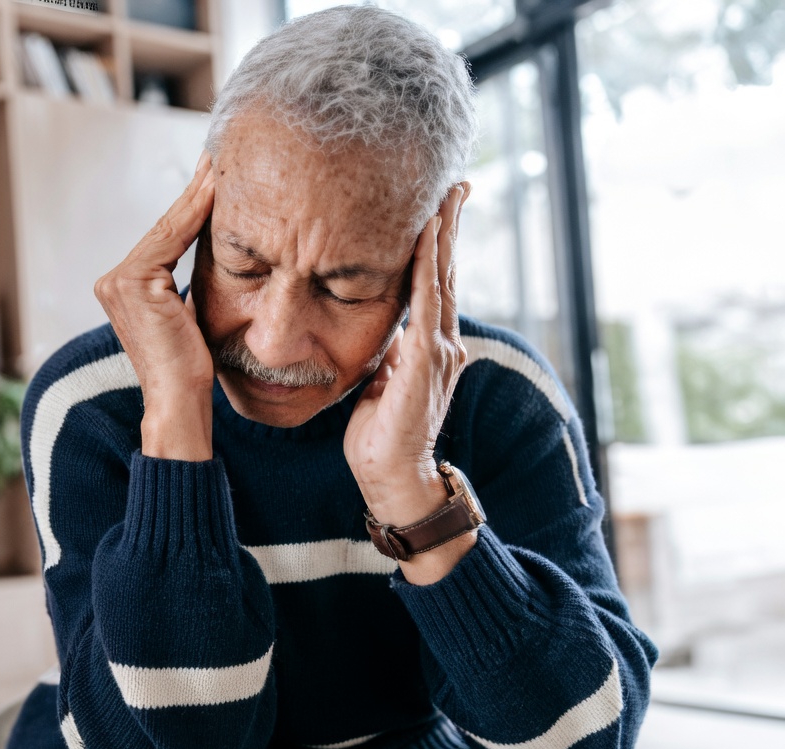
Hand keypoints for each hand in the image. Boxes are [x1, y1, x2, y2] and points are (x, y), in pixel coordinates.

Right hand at [93, 151, 216, 459]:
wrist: (180, 404)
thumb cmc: (191, 372)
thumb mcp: (192, 318)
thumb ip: (190, 287)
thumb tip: (221, 257)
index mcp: (124, 289)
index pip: (167, 238)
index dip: (193, 207)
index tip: (218, 177)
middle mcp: (112, 281)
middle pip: (166, 227)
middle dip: (196, 193)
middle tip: (221, 158)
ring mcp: (117, 281)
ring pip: (169, 228)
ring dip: (198, 194)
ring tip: (222, 163)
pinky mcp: (131, 282)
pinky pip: (171, 236)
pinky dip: (195, 211)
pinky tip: (216, 187)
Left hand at [344, 183, 469, 536]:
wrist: (392, 476)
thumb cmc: (380, 435)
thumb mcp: (382, 381)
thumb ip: (391, 352)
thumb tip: (386, 331)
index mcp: (431, 345)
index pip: (436, 283)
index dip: (439, 244)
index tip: (439, 206)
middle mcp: (443, 342)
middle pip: (448, 271)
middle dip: (451, 226)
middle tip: (456, 183)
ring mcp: (440, 350)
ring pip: (443, 279)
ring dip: (444, 235)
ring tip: (447, 196)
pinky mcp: (426, 361)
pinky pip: (427, 303)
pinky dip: (429, 267)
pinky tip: (429, 238)